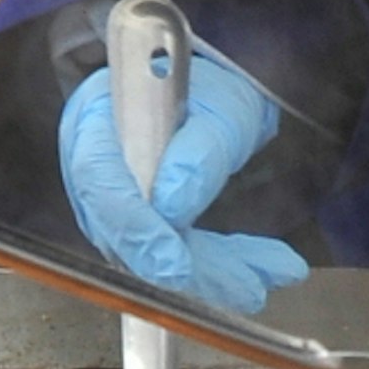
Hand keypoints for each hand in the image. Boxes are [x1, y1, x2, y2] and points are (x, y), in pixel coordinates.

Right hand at [59, 42, 309, 322]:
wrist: (214, 88)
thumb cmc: (211, 83)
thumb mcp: (219, 105)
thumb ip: (197, 152)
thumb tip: (170, 208)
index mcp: (94, 119)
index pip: (101, 183)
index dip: (136, 230)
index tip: (175, 266)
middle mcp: (93, 164)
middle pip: (126, 232)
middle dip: (191, 265)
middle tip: (247, 285)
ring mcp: (112, 197)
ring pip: (155, 252)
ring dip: (216, 270)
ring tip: (275, 272)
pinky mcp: (140, 220)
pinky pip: (175, 251)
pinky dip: (221, 264)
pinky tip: (269, 268)